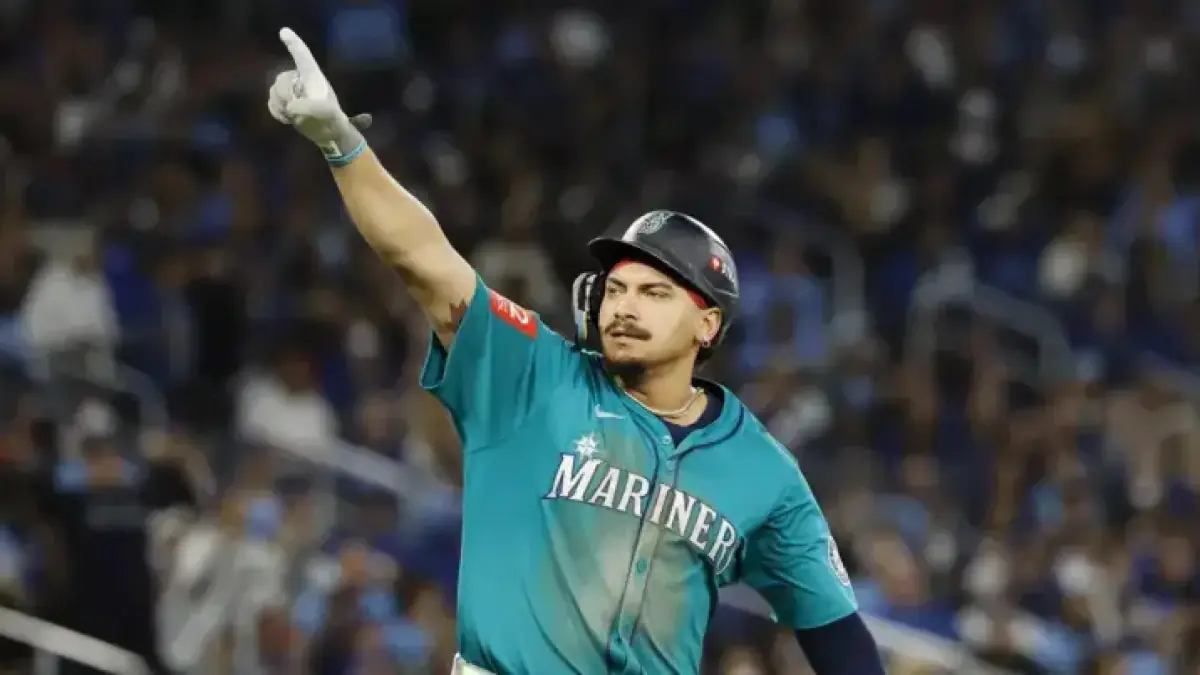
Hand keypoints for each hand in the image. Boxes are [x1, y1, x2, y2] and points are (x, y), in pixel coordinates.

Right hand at [268, 28, 371, 158]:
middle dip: (285, 95)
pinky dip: (276, 111)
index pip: (303, 57)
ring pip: (274, 90)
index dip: (294, 44)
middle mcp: (301, 80)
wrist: (329, 135)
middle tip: (295, 110)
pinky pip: (271, 101)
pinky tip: (287, 119)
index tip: (284, 31)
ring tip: (294, 116)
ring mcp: (292, 91)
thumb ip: (312, 107)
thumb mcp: (328, 113)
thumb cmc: (334, 120)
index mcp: (314, 77)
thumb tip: (291, 105)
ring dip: (280, 105)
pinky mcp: (285, 103)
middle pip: (282, 79)